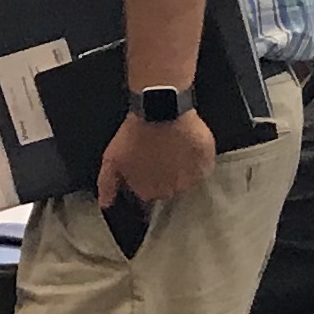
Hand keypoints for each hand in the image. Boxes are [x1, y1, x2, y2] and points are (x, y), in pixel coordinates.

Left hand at [95, 108, 215, 212]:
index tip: (144, 168)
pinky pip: (204, 170)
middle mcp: (171, 190)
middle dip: (163, 177)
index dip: (145, 181)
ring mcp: (191, 178)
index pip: (147, 197)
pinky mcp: (207, 163)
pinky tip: (189, 151)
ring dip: (181, 171)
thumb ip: (107, 184)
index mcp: (148, 191)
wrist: (160, 109)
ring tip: (174, 151)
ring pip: (186, 182)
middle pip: (168, 190)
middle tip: (159, 157)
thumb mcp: (112, 158)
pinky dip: (199, 163)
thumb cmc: (134, 134)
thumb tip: (106, 204)